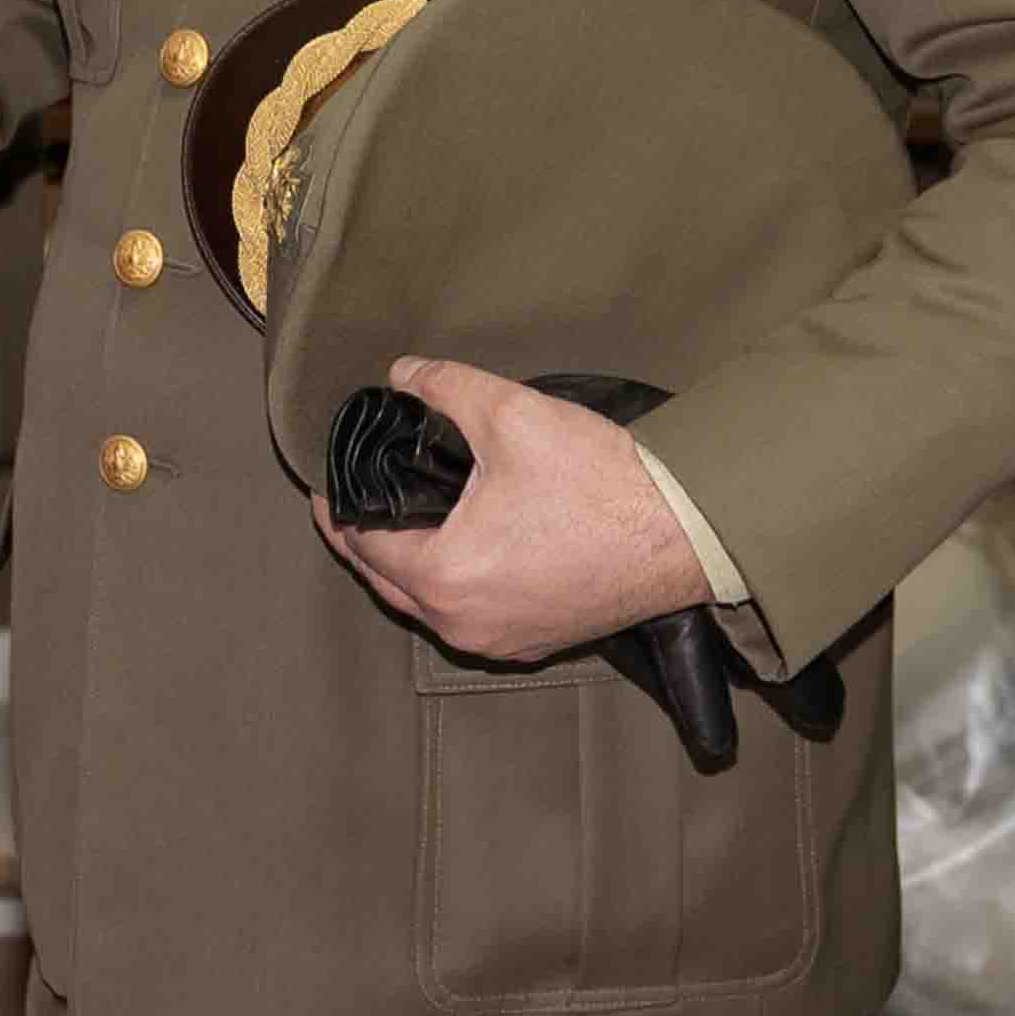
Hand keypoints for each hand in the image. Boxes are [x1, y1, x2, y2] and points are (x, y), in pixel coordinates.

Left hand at [325, 359, 723, 666]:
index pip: (362, 546)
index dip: (338, 510)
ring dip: (408, 570)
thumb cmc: (603, 482)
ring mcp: (503, 640)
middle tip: (352, 505)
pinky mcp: (538, 641)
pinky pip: (472, 617)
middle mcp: (466, 624)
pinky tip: (460, 552)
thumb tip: (403, 374)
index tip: (327, 488)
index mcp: (446, 577)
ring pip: (428, 608)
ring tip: (401, 524)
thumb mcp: (511, 413)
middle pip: (388, 585)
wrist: (687, 533)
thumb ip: (444, 387)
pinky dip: (454, 588)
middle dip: (365, 544)